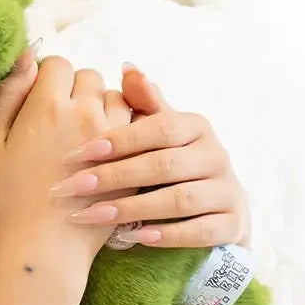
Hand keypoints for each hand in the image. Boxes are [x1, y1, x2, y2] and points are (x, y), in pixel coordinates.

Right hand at [0, 52, 134, 279]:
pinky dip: (124, 130)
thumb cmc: (6, 199)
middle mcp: (84, 112)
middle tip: (59, 121)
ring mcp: (114, 136)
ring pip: (116, 98)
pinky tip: (108, 151)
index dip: (46, 79)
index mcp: (46, 106)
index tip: (38, 101)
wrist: (43, 246)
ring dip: (102, 107)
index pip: (58, 65)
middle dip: (75, 90)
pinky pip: (136, 127)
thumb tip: (25, 56)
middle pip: (89, 77)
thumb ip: (6, 95)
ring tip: (86, 134)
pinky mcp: (132, 160)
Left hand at [48, 64, 250, 248]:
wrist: (215, 207)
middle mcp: (216, 155)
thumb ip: (143, 104)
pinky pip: (202, 231)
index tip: (75, 154)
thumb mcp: (159, 133)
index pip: (157, 128)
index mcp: (195, 127)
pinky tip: (137, 238)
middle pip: (163, 165)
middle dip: (113, 177)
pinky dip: (170, 234)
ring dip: (131, 208)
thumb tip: (127, 67)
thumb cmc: (172, 162)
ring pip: (179, 199)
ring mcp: (228, 190)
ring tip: (91, 215)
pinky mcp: (232, 223)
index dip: (117, 141)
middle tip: (71, 188)